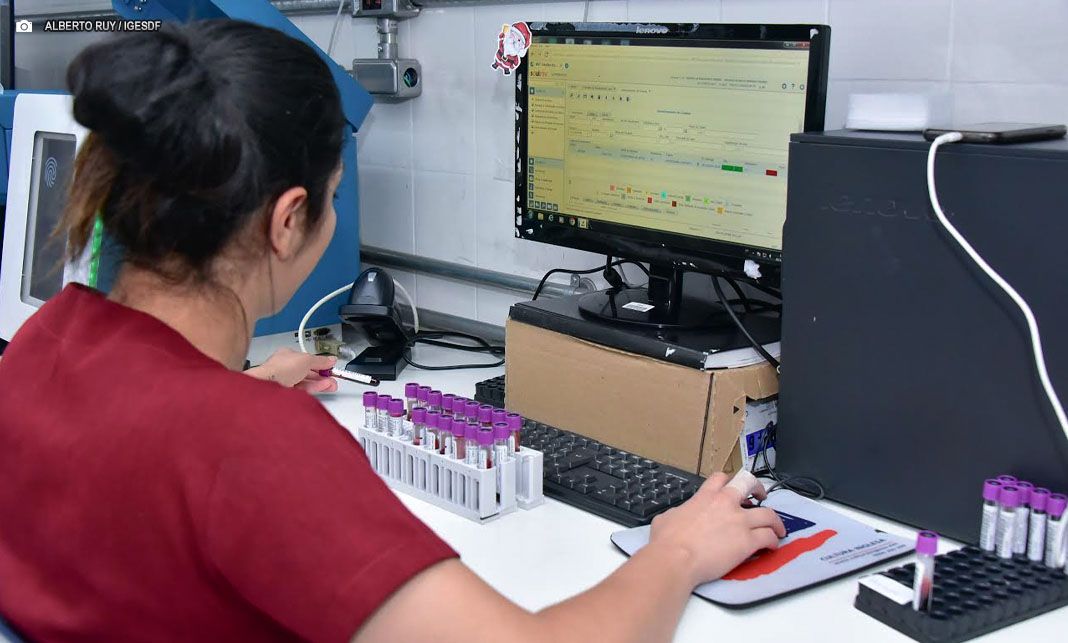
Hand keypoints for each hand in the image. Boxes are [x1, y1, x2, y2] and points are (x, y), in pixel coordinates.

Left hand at [246, 348, 338, 393]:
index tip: (330, 366)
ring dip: (320, 382)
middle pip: (307, 371)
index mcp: (287, 355)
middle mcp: (285, 368)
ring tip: (332, 384)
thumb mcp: (306, 360)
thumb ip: (320, 360)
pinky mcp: (287, 394)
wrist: (267, 386)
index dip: (319, 363)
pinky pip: (303, 390)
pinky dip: (314, 388)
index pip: (307, 359)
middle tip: (333, 378)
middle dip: (322, 375)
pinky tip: (322, 388)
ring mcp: (285, 382)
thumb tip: (331, 359)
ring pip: (306, 382)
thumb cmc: (280, 369)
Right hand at [647, 472, 785, 586]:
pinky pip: (769, 537)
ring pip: (769, 514)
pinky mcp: (748, 541)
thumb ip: (678, 512)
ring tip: (777, 529)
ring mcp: (740, 521)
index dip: (730, 481)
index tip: (733, 489)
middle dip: (759, 489)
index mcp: (705, 497)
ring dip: (775, 521)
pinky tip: (771, 547)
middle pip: (750, 485)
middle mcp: (726, 503)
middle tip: (761, 497)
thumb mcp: (667, 517)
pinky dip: (773, 541)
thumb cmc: (666, 541)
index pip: (722, 478)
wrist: (676, 559)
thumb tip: (678, 516)